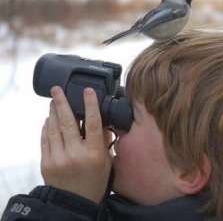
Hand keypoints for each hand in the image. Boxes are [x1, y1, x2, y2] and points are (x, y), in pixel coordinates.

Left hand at [41, 86, 111, 202]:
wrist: (75, 203)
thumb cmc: (94, 183)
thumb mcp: (106, 163)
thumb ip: (103, 142)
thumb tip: (101, 122)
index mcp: (93, 154)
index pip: (92, 123)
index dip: (91, 105)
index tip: (88, 91)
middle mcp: (75, 154)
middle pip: (68, 122)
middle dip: (61, 102)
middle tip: (57, 89)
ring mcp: (58, 158)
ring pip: (54, 128)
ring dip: (53, 112)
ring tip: (53, 101)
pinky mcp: (46, 162)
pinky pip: (45, 140)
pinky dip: (46, 127)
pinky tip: (48, 119)